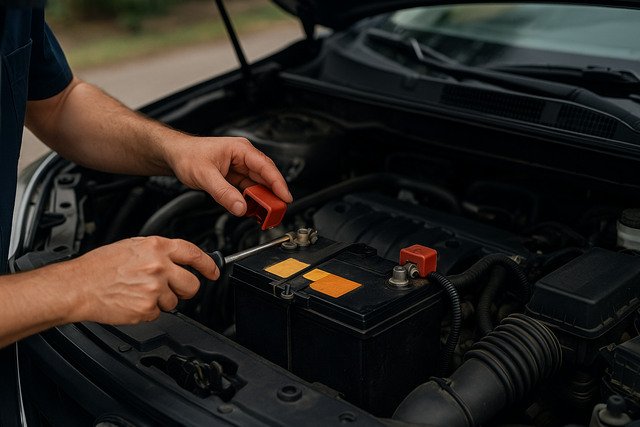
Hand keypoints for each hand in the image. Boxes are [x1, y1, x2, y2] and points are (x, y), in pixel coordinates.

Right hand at [59, 237, 217, 324]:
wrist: (78, 286)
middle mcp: (159, 266)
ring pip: (175, 301)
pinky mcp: (147, 308)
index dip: (208, 264)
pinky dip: (148, 311)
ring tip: (140, 292)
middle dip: (187, 289)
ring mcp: (154, 288)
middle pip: (192, 283)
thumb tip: (178, 259)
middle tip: (175, 289)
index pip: (193, 253)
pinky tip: (133, 301)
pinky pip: (158, 313)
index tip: (214, 271)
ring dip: (162, 301)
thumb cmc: (99, 267)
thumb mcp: (132, 246)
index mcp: (156, 247)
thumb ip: (158, 252)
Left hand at [165, 136, 292, 215]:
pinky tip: (254, 209)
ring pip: (258, 185)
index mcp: (241, 149)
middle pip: (265, 177)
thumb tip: (240, 207)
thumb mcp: (205, 175)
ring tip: (267, 213)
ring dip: (263, 199)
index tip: (285, 197)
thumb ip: (224, 193)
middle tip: (278, 211)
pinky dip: (252, 200)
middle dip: (273, 194)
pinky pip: (248, 189)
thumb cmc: (188, 155)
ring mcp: (240, 167)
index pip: (265, 167)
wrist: (175, 155)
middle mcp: (243, 157)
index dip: (278, 183)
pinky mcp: (235, 177)